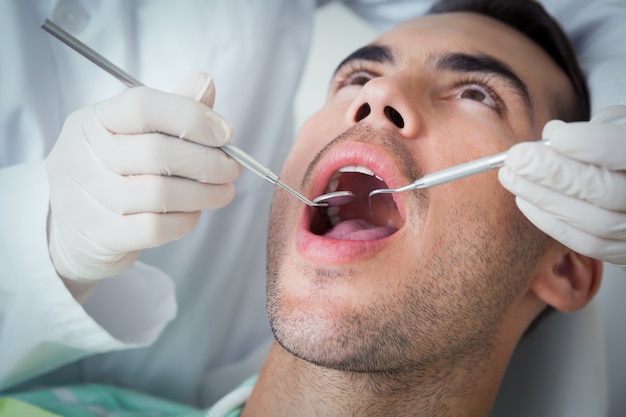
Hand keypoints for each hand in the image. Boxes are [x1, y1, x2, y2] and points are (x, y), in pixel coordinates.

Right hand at [47, 73, 241, 283]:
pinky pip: (155, 228)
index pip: (143, 106)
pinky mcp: (99, 234)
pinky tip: (193, 213)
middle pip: (158, 153)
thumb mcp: (132, 134)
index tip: (226, 133)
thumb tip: (205, 82)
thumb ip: (171, 109)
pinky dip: (184, 221)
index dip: (192, 117)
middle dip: (208, 162)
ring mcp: (86, 197)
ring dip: (204, 194)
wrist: (73, 230)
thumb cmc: (113, 172)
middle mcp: (82, 155)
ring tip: (223, 192)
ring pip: (160, 194)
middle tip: (232, 169)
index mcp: (92, 120)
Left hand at [499, 105, 625, 265]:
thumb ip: (593, 129)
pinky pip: (588, 243)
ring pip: (593, 221)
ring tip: (511, 177)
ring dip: (542, 198)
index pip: (622, 151)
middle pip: (603, 190)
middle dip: (552, 173)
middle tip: (516, 158)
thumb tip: (551, 135)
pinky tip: (524, 201)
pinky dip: (551, 222)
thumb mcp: (620, 126)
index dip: (588, 144)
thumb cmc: (622, 149)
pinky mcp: (624, 250)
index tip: (554, 136)